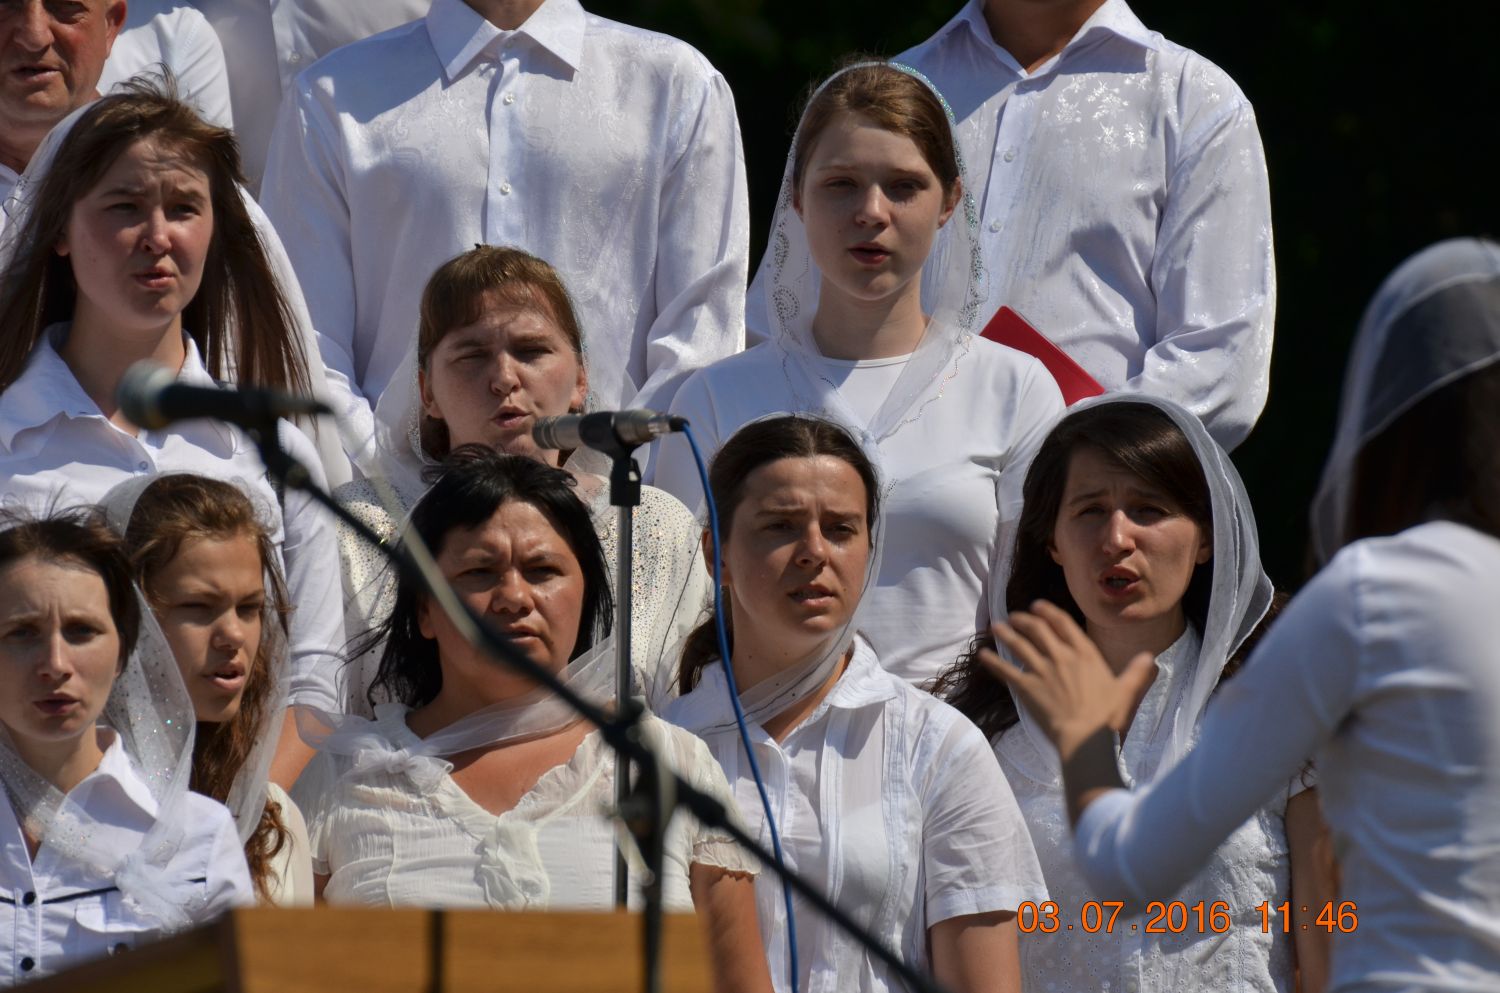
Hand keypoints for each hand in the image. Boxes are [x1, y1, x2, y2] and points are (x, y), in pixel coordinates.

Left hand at [979, 601, 1155, 759]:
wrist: (1085, 737)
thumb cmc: (1108, 717)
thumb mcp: (1127, 691)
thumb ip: (1137, 672)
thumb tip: (1150, 658)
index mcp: (1085, 654)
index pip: (1063, 624)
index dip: (1048, 612)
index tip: (1037, 605)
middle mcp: (1061, 657)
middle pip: (1038, 630)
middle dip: (1024, 619)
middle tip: (1015, 616)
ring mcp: (1042, 671)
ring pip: (1019, 645)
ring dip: (1006, 634)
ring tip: (997, 626)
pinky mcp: (1026, 688)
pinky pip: (1005, 670)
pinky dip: (992, 661)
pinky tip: (982, 655)